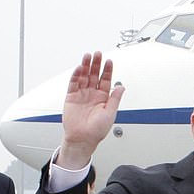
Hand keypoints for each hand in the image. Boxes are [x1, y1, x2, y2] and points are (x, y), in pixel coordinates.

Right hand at [59, 51, 124, 167]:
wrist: (82, 139)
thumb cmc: (97, 130)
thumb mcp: (110, 113)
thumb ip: (115, 99)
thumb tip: (121, 87)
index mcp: (103, 98)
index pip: (106, 80)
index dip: (107, 70)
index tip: (109, 61)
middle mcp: (92, 94)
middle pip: (94, 75)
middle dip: (96, 64)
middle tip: (98, 54)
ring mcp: (81, 94)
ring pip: (84, 76)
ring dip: (86, 66)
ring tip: (88, 56)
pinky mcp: (71, 97)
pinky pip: (73, 83)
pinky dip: (76, 75)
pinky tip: (79, 68)